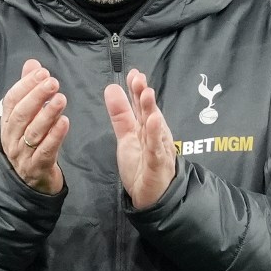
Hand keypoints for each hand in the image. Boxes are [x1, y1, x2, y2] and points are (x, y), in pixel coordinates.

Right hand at [0, 59, 68, 193]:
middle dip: (36, 96)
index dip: (26, 85)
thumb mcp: (26, 118)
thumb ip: (29, 90)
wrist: (31, 183)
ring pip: (33, 132)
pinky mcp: (37, 168)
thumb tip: (32, 64)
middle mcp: (12, 138)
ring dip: (47, 114)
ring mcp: (23, 155)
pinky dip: (55, 136)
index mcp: (8, 124)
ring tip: (61, 99)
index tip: (42, 72)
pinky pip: (45, 150)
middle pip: (21, 115)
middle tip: (53, 82)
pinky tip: (65, 122)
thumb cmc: (30, 144)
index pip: (11, 101)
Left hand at [104, 69, 176, 208]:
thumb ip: (121, 114)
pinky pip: (156, 149)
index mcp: (146, 127)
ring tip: (146, 93)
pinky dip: (155, 135)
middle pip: (149, 112)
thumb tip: (111, 87)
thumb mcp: (127, 136)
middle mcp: (155, 135)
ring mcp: (158, 149)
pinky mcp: (158, 165)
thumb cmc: (142, 164)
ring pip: (155, 128)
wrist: (153, 196)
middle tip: (138, 78)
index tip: (133, 73)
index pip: (141, 106)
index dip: (136, 90)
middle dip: (143, 95)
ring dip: (151, 110)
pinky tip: (153, 121)